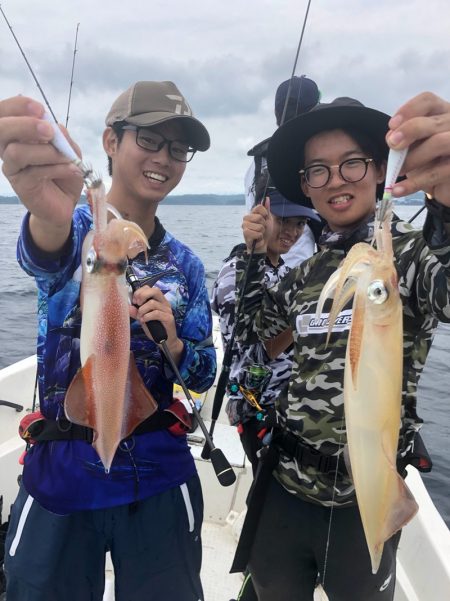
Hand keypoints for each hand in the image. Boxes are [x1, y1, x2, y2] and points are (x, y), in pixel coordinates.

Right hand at [0, 96, 83, 249]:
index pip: (3, 113)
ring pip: (16, 152)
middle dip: (25, 125)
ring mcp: (12, 167)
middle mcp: (8, 148)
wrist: (66, 201)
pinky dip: (57, 168)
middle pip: (0, 129)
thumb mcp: (68, 149)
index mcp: (18, 134)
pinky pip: (34, 172)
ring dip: (47, 152)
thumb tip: (52, 124)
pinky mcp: (20, 185)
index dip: (17, 106)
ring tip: (67, 158)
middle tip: (49, 131)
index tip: (40, 109)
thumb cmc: (63, 171)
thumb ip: (60, 136)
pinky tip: (72, 169)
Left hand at [129, 285, 183, 362]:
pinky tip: (144, 321)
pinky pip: (156, 313)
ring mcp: (168, 310)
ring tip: (140, 317)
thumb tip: (128, 307)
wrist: (165, 341)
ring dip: (142, 310)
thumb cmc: (155, 329)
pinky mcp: (169, 318)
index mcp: (159, 301)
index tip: (134, 301)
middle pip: (155, 290)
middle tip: (137, 304)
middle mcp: (164, 303)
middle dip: (142, 295)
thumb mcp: (143, 319)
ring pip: (153, 303)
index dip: (140, 291)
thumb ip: (136, 312)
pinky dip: (147, 316)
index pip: (150, 288)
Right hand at [242, 200, 270, 252]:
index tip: (265, 219)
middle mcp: (246, 218)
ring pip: (259, 226)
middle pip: (259, 217)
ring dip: (262, 232)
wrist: (262, 244)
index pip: (259, 207)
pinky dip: (260, 237)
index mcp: (251, 213)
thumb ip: (267, 209)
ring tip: (259, 234)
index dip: (265, 214)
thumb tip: (267, 198)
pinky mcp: (245, 233)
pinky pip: (257, 234)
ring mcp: (244, 226)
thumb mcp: (268, 219)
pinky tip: (257, 239)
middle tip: (262, 229)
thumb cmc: (265, 232)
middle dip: (264, 225)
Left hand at [387, 92, 449, 205]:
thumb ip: (404, 138)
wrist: (443, 187)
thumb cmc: (427, 162)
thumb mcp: (413, 147)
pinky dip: (414, 182)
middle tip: (392, 145)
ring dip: (413, 158)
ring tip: (398, 171)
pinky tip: (398, 189)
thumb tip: (392, 137)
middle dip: (409, 131)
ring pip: (439, 142)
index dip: (408, 110)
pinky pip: (438, 172)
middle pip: (433, 121)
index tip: (391, 125)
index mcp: (441, 113)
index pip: (428, 101)